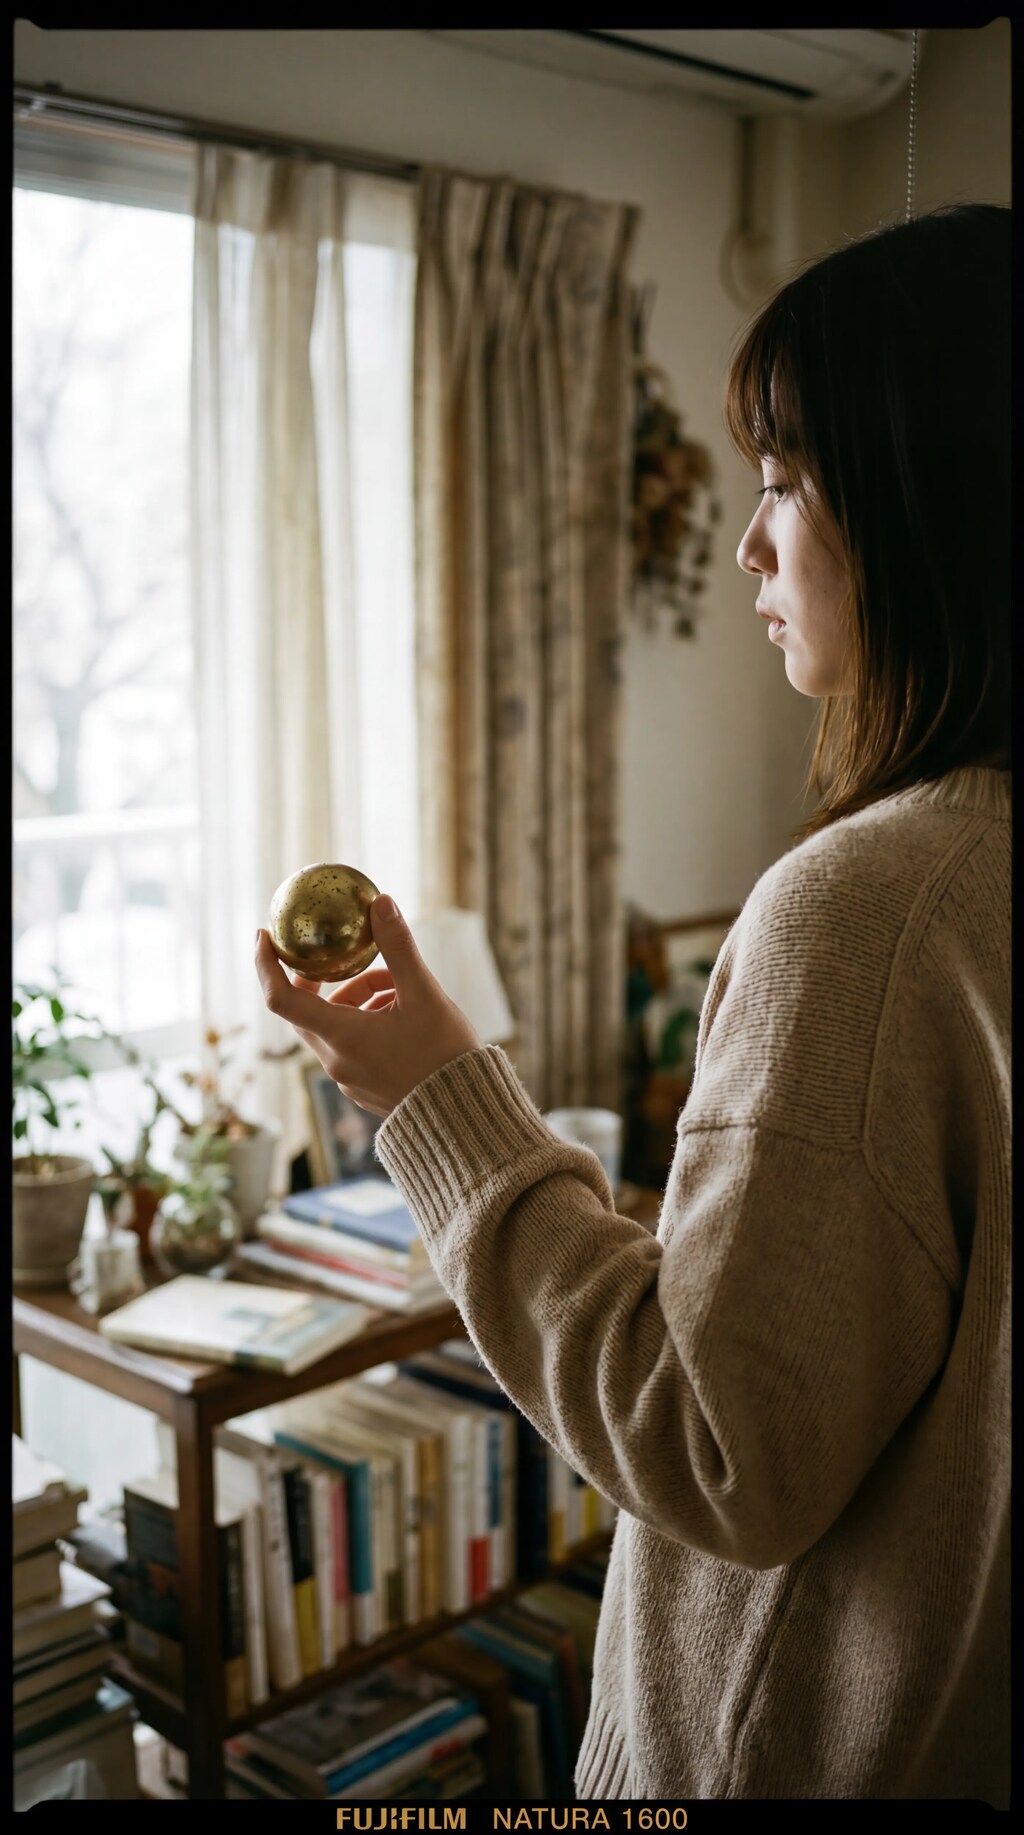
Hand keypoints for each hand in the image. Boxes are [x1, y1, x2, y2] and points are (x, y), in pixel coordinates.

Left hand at [254, 895, 482, 1117]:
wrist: (466, 1116)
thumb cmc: (445, 1056)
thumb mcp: (425, 995)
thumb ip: (399, 948)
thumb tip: (381, 903)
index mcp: (342, 1037)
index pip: (281, 998)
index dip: (266, 964)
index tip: (263, 936)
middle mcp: (336, 1061)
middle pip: (306, 1010)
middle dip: (319, 978)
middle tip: (333, 953)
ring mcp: (349, 1078)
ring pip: (333, 1026)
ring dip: (354, 998)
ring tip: (395, 983)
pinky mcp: (364, 1086)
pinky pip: (350, 1045)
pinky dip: (365, 1020)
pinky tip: (401, 1011)